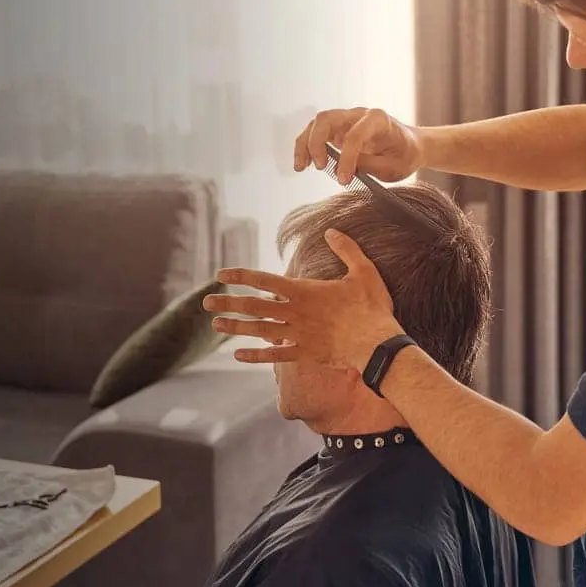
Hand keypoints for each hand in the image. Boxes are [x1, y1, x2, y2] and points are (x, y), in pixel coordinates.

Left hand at [202, 229, 403, 370]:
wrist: (379, 344)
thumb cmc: (372, 307)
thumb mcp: (363, 271)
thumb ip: (346, 249)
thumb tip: (331, 231)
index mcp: (304, 291)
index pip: (265, 280)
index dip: (241, 276)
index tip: (222, 274)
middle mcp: (295, 312)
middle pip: (254, 306)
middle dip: (228, 302)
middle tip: (206, 301)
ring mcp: (298, 335)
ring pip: (259, 330)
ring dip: (236, 327)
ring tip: (216, 324)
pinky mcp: (305, 353)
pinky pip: (275, 356)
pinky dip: (256, 356)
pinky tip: (239, 355)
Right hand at [295, 107, 425, 183]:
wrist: (410, 146)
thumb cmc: (405, 154)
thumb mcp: (393, 167)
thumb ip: (368, 165)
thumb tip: (344, 168)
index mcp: (378, 119)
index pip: (355, 135)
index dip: (346, 158)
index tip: (343, 178)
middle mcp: (359, 115)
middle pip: (327, 119)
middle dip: (317, 143)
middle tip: (320, 167)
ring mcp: (347, 120)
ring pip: (317, 124)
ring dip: (306, 144)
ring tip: (301, 166)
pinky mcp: (338, 130)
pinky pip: (316, 133)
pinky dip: (306, 146)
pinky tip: (303, 163)